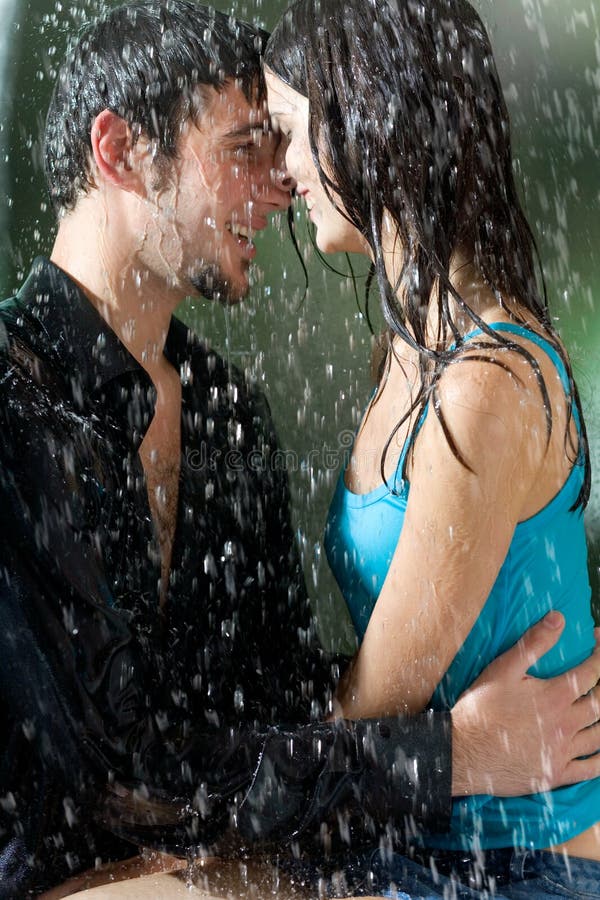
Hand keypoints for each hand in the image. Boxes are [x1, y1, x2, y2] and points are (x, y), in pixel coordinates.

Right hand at [451, 611, 599, 796]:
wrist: (463, 751)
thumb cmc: (480, 708)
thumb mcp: (503, 669)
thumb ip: (534, 643)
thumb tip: (559, 618)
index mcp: (554, 697)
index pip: (591, 672)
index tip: (598, 640)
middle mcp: (565, 725)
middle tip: (599, 675)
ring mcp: (562, 752)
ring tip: (599, 704)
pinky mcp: (556, 775)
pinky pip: (590, 770)